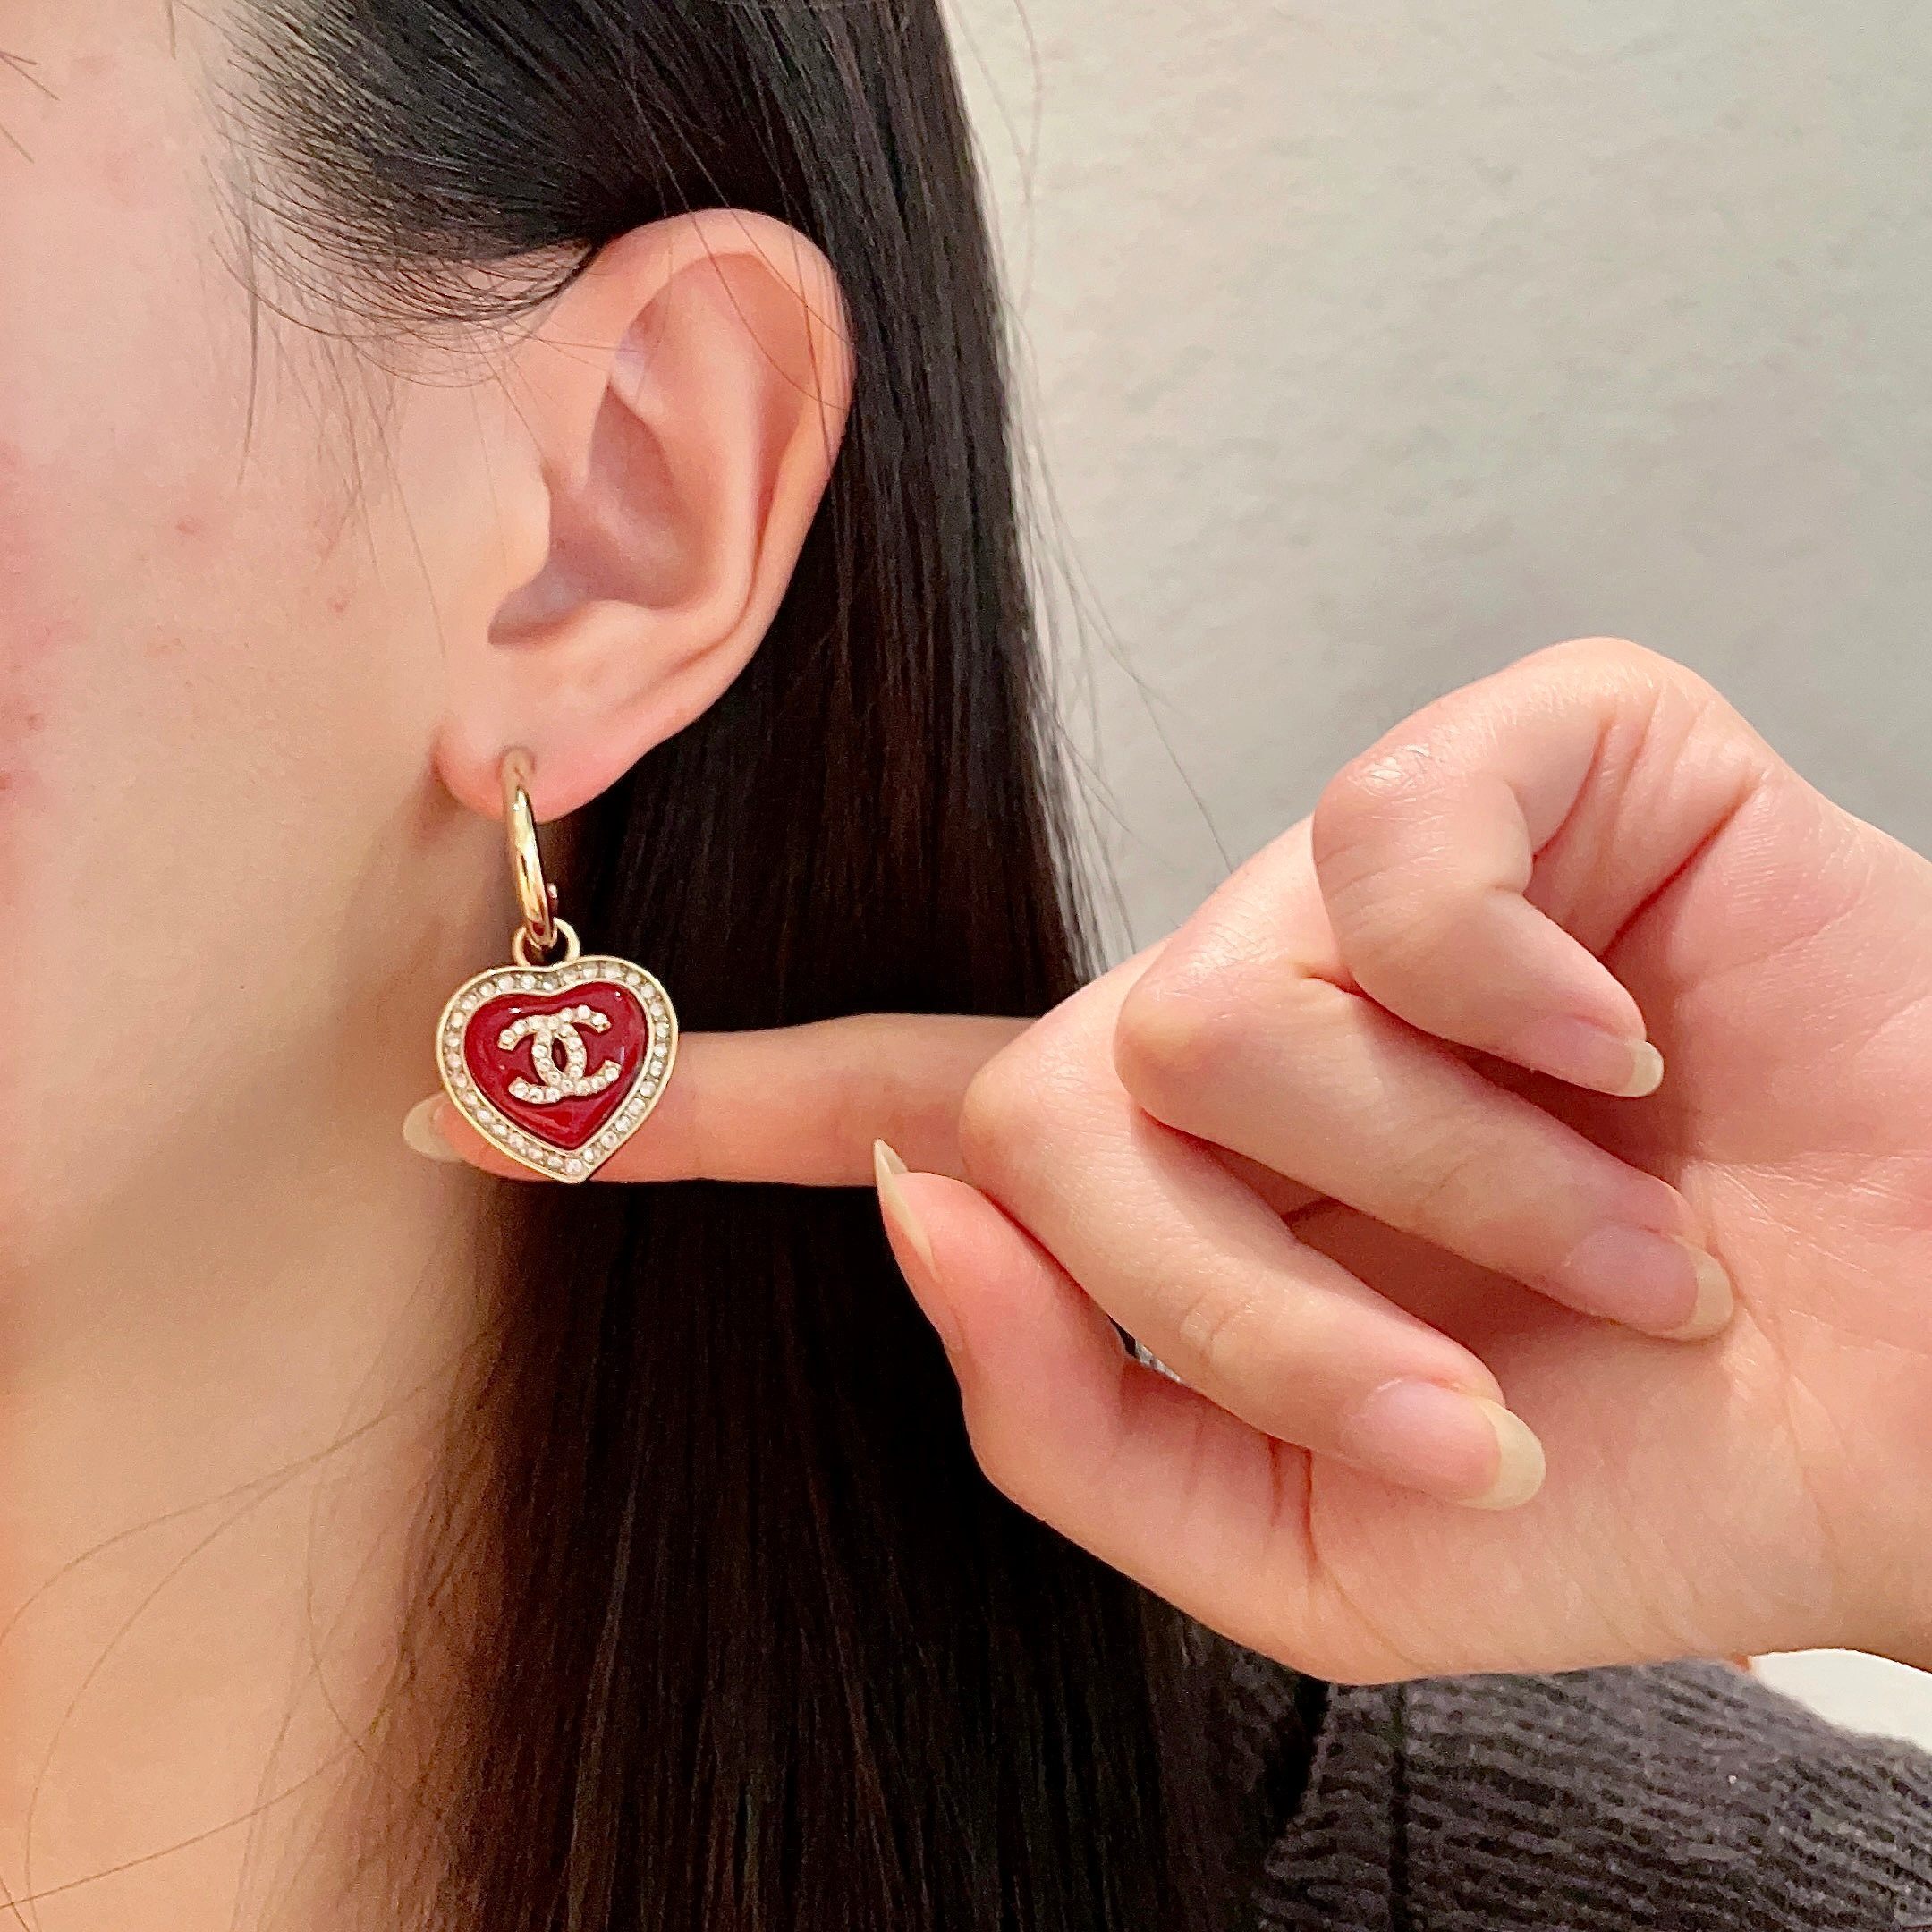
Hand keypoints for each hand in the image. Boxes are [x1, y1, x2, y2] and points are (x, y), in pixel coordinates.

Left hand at [408, 637, 1931, 1685]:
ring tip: (1621, 1238)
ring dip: (1443, 1197)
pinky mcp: (1527, 761)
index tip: (470, 1093)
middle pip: (1061, 1102)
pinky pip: (1400, 855)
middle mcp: (1242, 1000)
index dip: (673, 1110)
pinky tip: (1632, 1044)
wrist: (1919, 1384)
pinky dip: (1524, 1004)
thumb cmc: (1636, 1471)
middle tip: (1466, 1387)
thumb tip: (909, 1195)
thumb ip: (1067, 1411)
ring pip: (1226, 1006)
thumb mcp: (1308, 1542)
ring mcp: (1371, 870)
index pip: (882, 1104)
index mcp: (1180, 1181)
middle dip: (1249, 1306)